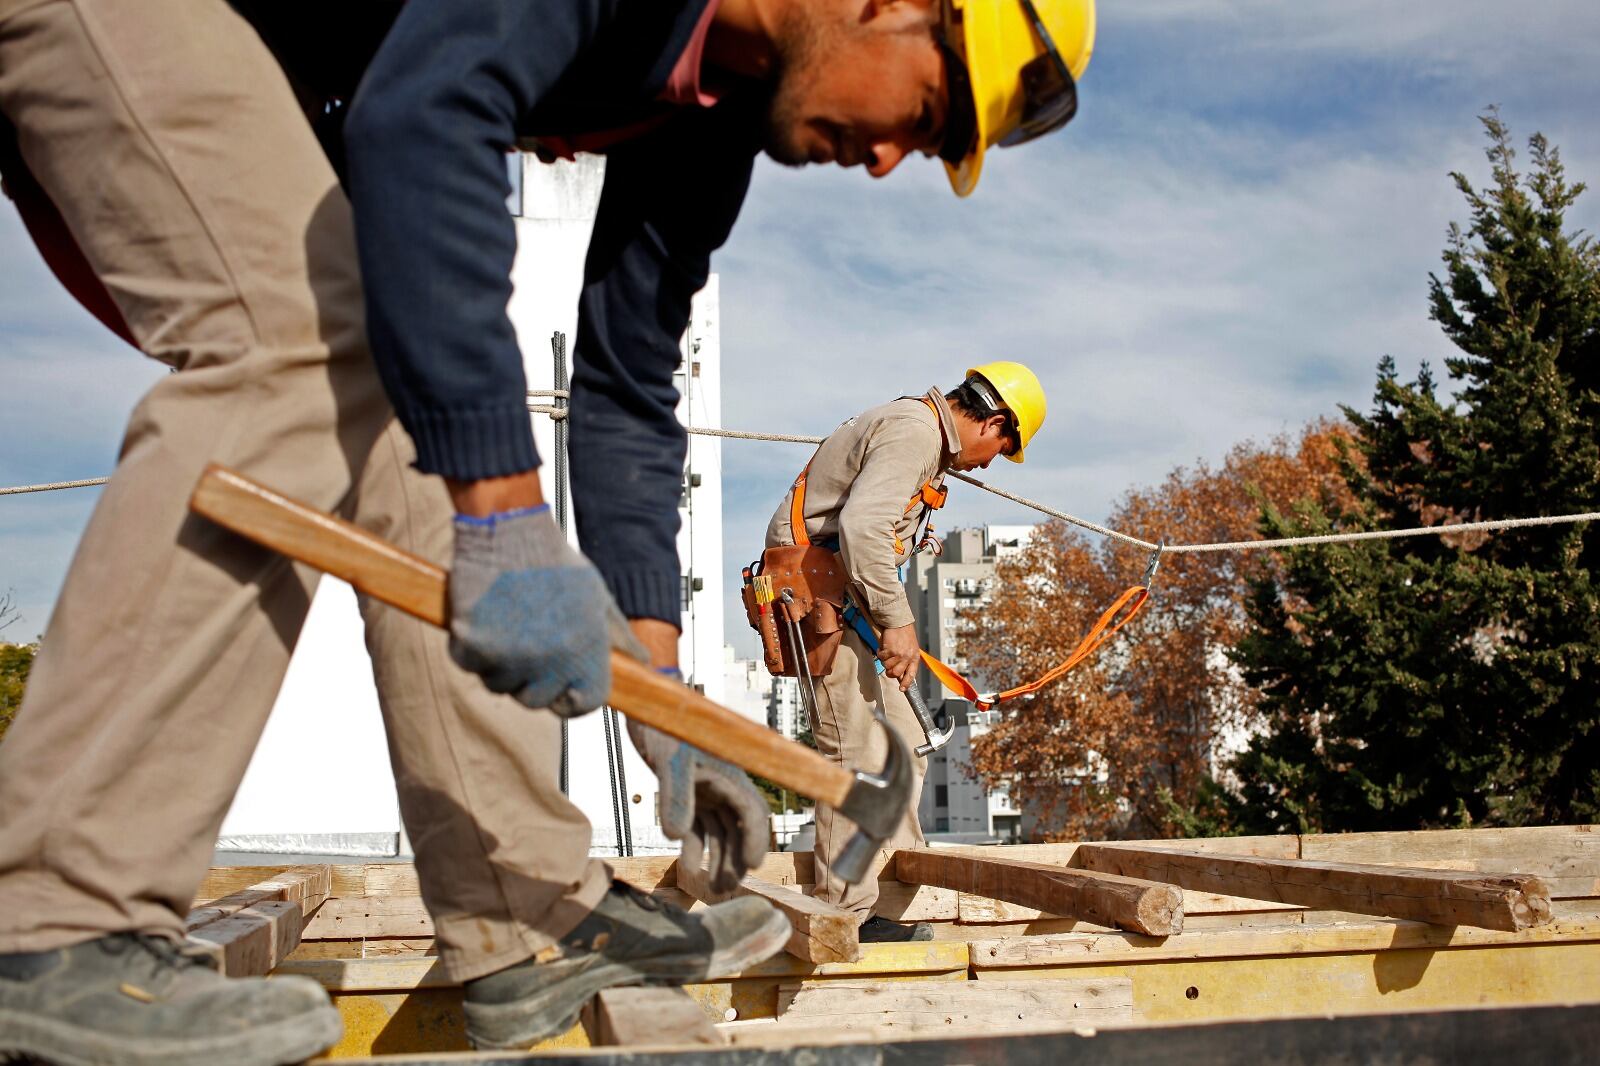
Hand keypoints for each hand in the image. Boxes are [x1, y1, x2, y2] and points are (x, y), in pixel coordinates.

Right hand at [448, 504, 644, 715]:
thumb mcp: (597, 596)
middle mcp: (549, 660)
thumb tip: (643, 661)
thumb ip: (618, 636)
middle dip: (530, 680)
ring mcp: (509, 656)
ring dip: (499, 664)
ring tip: (507, 624)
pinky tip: (484, 619)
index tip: (562, 688)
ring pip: (498, 684)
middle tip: (526, 646)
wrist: (509, 532)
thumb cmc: (553, 562)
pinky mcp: (473, 645)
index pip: (586, 703)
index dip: (573, 697)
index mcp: (585, 650)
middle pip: (535, 700)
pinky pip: (468, 665)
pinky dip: (470, 648)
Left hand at [627, 674, 768, 895]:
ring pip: (720, 830)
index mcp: (730, 773)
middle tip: (727, 888)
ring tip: (713, 887)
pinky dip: (694, 846)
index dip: (755, 839)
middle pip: (739, 827)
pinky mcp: (687, 792)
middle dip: (735, 858)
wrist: (645, 707)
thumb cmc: (664, 725)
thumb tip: (676, 838)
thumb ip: (676, 798)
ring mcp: (706, 789)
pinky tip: (688, 867)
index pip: (752, 811)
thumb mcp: (670, 761)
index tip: (751, 866)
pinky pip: (697, 825)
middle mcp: (723, 784)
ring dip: (718, 858)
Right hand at [877, 623, 921, 690]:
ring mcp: (898, 654)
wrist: (899, 621)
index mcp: (914, 657)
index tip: (902, 689)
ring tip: (886, 652)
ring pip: (887, 666)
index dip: (906, 683)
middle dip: (889, 672)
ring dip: (884, 660)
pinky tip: (883, 647)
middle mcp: (907, 657)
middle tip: (888, 666)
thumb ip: (907, 660)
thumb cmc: (905, 634)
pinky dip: (880, 652)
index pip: (911, 674)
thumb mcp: (911, 648)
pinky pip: (881, 657)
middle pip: (895, 673)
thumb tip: (900, 674)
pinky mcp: (890, 650)